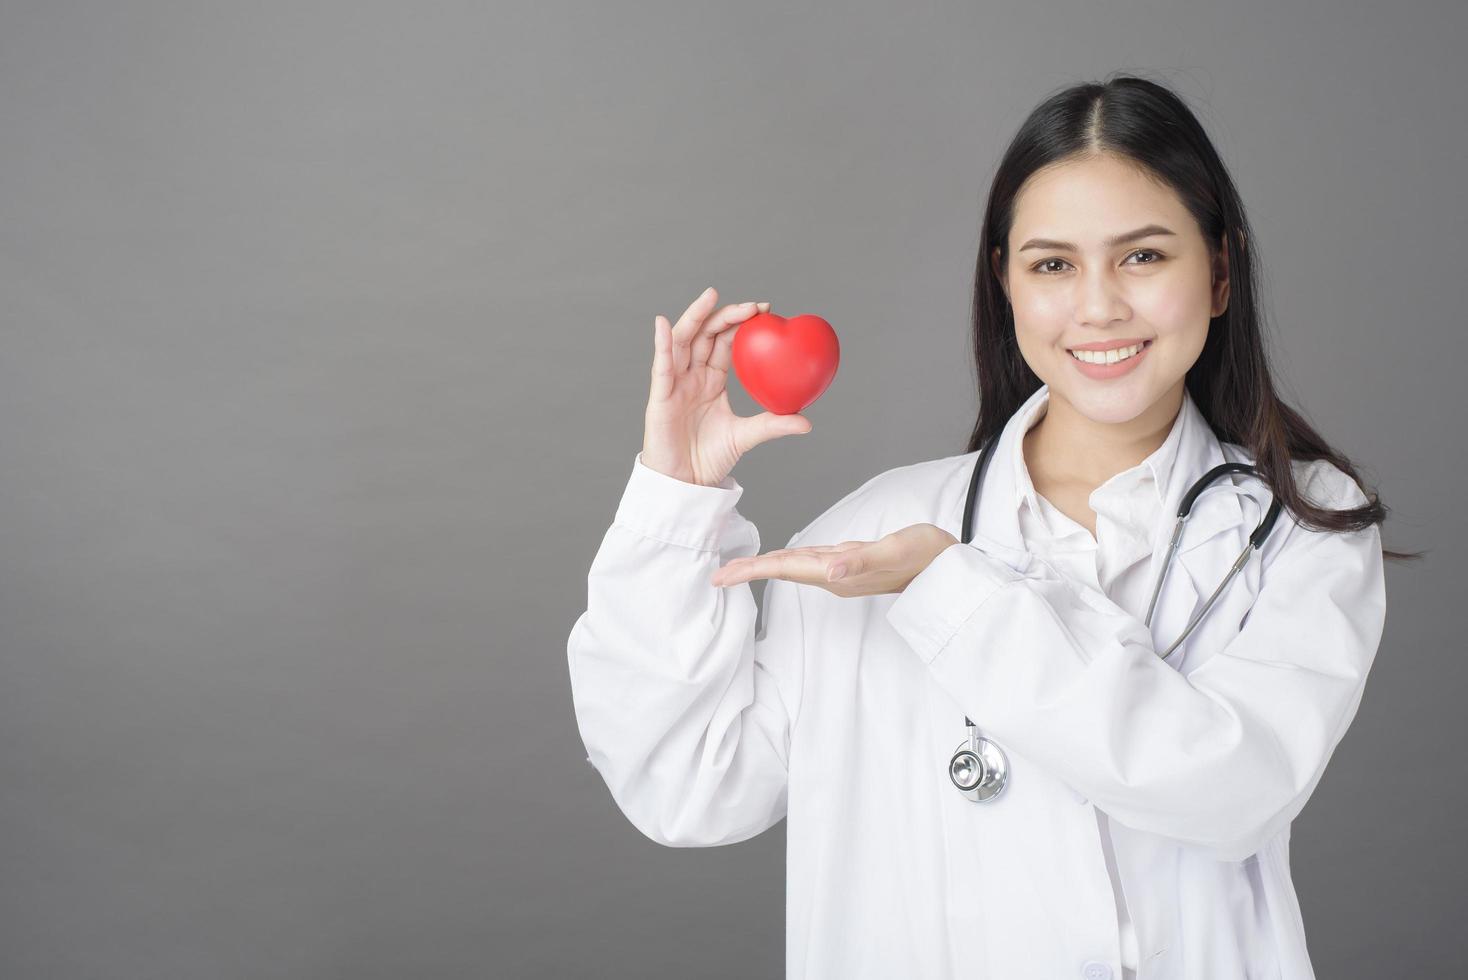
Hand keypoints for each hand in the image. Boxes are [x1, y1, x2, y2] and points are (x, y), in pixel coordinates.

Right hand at [642, 286, 812, 487]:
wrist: (686, 483)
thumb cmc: (709, 458)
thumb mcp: (746, 436)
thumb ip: (773, 424)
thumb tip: (807, 421)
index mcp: (711, 379)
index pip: (725, 341)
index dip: (741, 323)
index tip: (766, 310)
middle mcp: (692, 375)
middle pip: (705, 334)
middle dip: (726, 315)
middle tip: (752, 306)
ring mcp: (675, 383)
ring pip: (682, 340)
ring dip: (695, 316)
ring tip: (711, 296)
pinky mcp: (660, 396)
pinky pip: (661, 366)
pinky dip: (662, 343)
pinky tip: (663, 324)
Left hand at [711, 523, 959, 596]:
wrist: (948, 566)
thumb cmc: (925, 556)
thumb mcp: (893, 552)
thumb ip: (860, 562)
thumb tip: (829, 572)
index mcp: (837, 574)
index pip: (784, 570)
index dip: (752, 573)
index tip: (722, 579)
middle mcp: (834, 576)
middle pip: (782, 572)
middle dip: (748, 574)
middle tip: (716, 577)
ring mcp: (840, 571)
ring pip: (792, 568)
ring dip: (763, 569)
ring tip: (736, 570)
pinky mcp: (848, 562)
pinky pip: (807, 562)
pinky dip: (786, 561)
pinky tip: (778, 560)